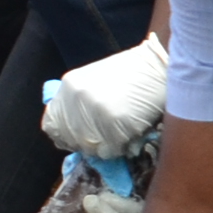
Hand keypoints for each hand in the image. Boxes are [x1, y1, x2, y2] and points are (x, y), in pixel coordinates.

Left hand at [41, 32, 170, 161]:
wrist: (160, 63)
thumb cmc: (131, 73)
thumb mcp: (94, 82)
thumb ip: (79, 105)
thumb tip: (76, 136)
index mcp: (69, 87)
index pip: (52, 126)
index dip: (66, 137)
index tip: (81, 139)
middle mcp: (77, 99)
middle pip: (74, 141)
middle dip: (90, 144)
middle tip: (107, 139)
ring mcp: (95, 111)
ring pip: (94, 148)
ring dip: (108, 147)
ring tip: (123, 134)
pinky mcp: (115, 123)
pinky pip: (114, 149)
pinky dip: (123, 147)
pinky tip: (133, 133)